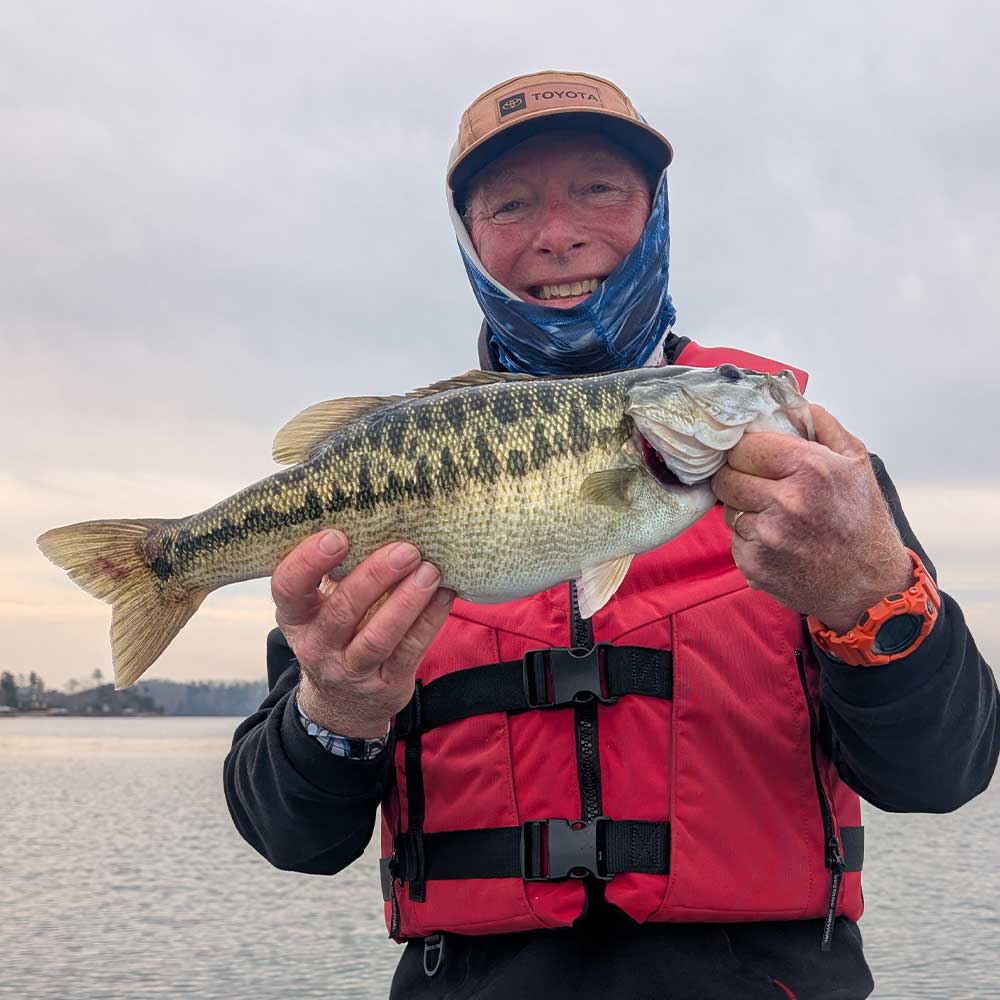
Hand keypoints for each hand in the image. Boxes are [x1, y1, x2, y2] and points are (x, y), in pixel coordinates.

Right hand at [271, 530, 454, 737]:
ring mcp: (351, 670)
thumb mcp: (318, 607)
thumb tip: (369, 511)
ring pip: (380, 636)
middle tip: (405, 549)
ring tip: (430, 570)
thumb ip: (334, 570)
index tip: (336, 536)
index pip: (288, 588)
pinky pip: (411, 650)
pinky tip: (446, 594)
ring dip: (408, 600)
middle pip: (343, 611)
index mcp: (296, 617)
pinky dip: (431, 620)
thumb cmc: (336, 631)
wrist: (344, 703)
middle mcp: (317, 646)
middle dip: (376, 576)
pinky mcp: (386, 685)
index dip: (308, 562)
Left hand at [711, 405, 912, 632]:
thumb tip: (790, 402)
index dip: (747, 450)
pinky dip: (749, 538)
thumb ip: (822, 425)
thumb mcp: (857, 463)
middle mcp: (786, 503)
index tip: (754, 455)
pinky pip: (734, 539)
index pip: (744, 446)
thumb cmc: (862, 521)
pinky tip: (776, 541)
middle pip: (726, 476)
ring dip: (744, 509)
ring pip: (727, 508)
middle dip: (739, 477)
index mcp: (811, 470)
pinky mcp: (754, 565)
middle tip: (760, 485)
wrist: (869, 587)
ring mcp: (767, 537)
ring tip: (775, 516)